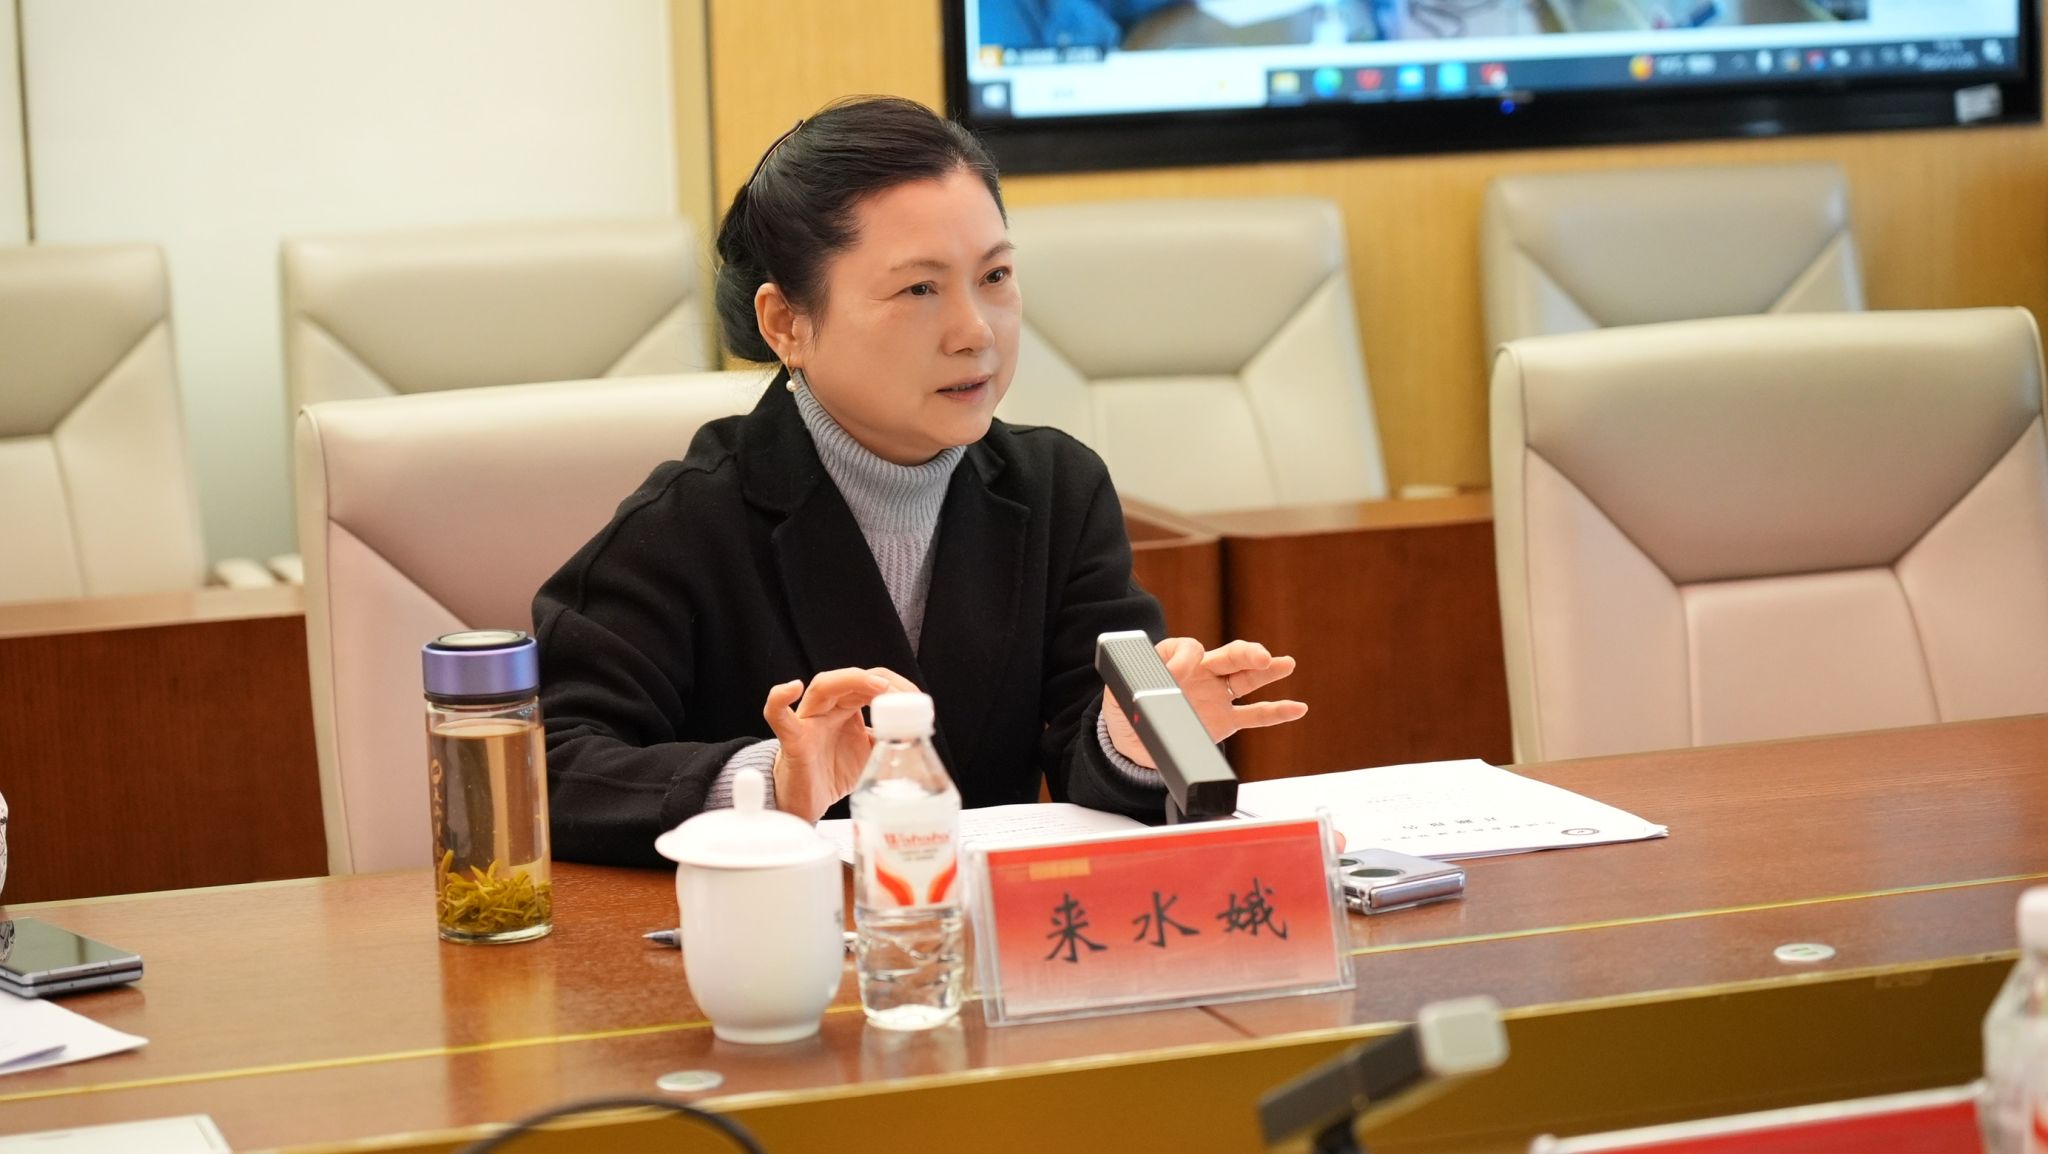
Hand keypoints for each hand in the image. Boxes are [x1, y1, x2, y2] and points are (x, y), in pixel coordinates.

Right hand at [763, 666, 918, 822]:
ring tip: (875, 685)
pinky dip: (779, 698)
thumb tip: (914, 731)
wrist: (806, 802)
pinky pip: (778, 715)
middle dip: (879, 681)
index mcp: (847, 709)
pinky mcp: (792, 741)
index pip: (870, 683)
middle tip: (902, 694)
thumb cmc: (832, 773)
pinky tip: (793, 687)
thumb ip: (887, 738)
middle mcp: (827, 708)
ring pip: (822, 687)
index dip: (895, 685)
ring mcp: (808, 721)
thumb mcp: (869, 753)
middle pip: (850, 679)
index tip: (917, 698)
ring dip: (851, 680)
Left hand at [1103, 638, 1306, 767]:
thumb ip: (1137, 683)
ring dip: (1267, 671)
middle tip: (1259, 656)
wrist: (1134, 744)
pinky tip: (1297, 708)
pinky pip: (1254, 714)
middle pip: (1229, 655)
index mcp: (1176, 659)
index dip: (1185, 658)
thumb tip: (1162, 683)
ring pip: (1247, 679)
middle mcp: (1202, 672)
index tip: (1177, 674)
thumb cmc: (1126, 711)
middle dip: (1246, 653)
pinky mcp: (1225, 720)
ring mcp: (1216, 695)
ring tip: (1286, 664)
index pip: (1189, 648)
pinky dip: (1276, 712)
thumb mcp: (1121, 693)